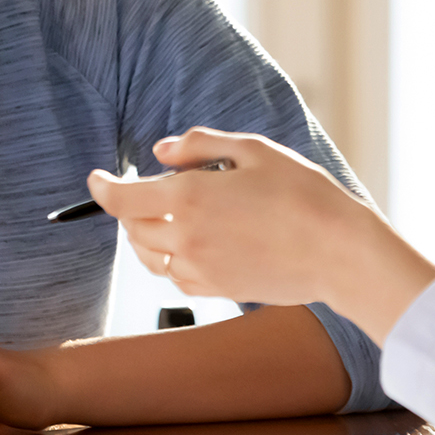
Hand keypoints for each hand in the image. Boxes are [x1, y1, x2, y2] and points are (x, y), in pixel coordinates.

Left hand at [84, 128, 434, 342]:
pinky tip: (194, 243)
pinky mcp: (215, 289)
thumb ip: (199, 145)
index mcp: (189, 197)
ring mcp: (199, 268)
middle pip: (131, 227)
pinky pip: (175, 276)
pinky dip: (171, 259)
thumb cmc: (303, 193)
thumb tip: (159, 153)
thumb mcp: (254, 149)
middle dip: (130, 208)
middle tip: (146, 190)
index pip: (121, 198)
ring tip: (166, 217)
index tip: (95, 180)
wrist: (338, 252)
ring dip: (146, 236)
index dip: (100, 188)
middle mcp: (185, 237)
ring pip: (148, 256)